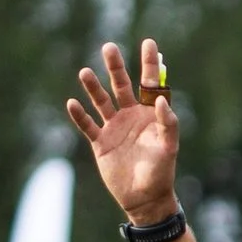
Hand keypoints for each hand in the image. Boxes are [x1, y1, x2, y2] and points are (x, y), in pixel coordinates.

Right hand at [68, 38, 179, 224]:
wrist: (145, 199)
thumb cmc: (161, 172)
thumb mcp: (169, 147)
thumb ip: (167, 123)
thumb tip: (160, 98)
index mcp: (150, 114)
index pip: (149, 84)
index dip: (149, 64)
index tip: (149, 42)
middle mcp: (131, 117)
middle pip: (122, 86)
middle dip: (115, 67)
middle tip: (109, 47)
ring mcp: (114, 128)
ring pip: (101, 102)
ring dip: (93, 87)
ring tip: (84, 72)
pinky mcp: (101, 143)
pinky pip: (88, 126)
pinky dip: (80, 115)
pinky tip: (72, 103)